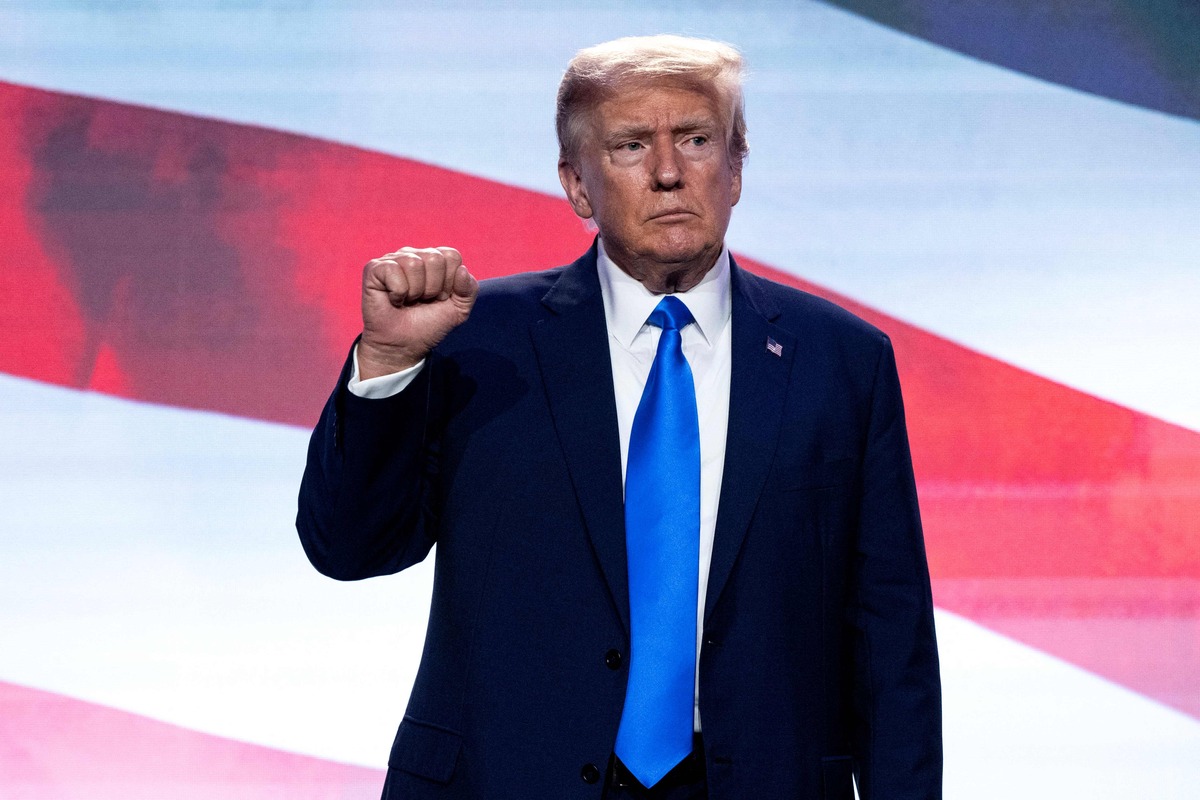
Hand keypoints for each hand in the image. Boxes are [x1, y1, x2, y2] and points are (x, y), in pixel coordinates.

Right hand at [358, 246, 478, 378]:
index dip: (450, 283)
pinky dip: (398, 293)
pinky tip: (394, 299)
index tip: (440, 298)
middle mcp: (414, 254)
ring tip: (408, 301)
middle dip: (433, 288)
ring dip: (415, 291)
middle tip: (423, 300)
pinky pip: (393, 271)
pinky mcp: (374, 268)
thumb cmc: (428, 325)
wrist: (403, 345)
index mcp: (435, 259)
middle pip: (435, 259)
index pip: (452, 256)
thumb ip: (469, 289)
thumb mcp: (459, 310)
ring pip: (414, 264)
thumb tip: (461, 269)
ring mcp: (393, 259)